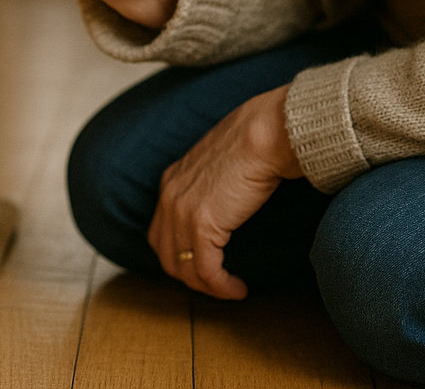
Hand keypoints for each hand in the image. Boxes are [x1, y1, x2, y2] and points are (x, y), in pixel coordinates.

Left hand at [148, 84, 301, 299]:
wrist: (264, 134)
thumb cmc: (253, 144)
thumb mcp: (220, 166)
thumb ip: (212, 185)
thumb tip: (226, 205)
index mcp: (171, 181)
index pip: (161, 232)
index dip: (180, 255)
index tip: (206, 266)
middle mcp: (169, 196)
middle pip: (166, 254)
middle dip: (191, 276)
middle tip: (218, 283)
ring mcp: (181, 210)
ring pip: (183, 267)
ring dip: (207, 286)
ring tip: (231, 289)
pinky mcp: (201, 223)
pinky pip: (206, 270)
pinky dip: (221, 286)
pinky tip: (238, 288)